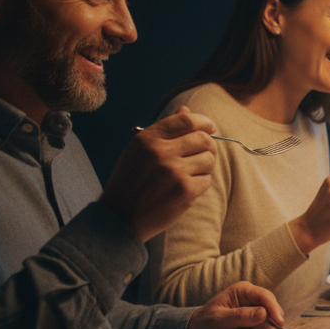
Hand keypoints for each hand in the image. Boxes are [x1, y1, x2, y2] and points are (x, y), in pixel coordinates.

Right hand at [100, 106, 216, 241]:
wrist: (120, 218)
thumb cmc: (130, 181)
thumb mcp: (138, 150)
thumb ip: (164, 130)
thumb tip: (187, 110)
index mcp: (147, 138)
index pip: (187, 120)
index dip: (204, 122)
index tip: (209, 127)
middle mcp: (160, 152)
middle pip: (203, 138)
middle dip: (207, 146)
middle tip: (200, 155)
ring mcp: (174, 172)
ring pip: (209, 159)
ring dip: (204, 166)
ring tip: (188, 174)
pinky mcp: (185, 190)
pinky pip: (207, 180)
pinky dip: (200, 184)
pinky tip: (184, 189)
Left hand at [187, 281, 282, 328]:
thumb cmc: (205, 324)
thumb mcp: (219, 319)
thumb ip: (240, 316)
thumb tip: (263, 314)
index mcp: (243, 291)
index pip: (265, 296)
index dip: (274, 308)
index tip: (278, 322)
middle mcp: (253, 300)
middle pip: (272, 311)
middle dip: (260, 325)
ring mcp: (256, 314)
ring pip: (269, 324)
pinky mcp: (257, 326)